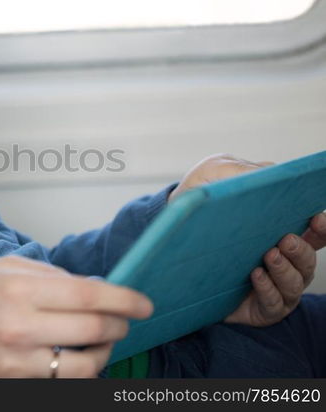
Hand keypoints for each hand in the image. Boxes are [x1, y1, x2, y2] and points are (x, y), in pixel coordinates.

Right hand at [0, 255, 152, 377]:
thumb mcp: (6, 266)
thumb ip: (52, 274)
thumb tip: (95, 287)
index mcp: (20, 289)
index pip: (89, 295)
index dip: (124, 299)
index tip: (144, 304)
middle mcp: (20, 326)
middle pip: (93, 329)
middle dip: (119, 324)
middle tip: (124, 319)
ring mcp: (17, 361)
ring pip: (85, 365)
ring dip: (105, 352)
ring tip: (103, 340)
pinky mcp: (14, 383)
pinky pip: (63, 381)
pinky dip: (80, 368)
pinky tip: (78, 354)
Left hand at [166, 152, 324, 326]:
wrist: (170, 249)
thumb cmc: (199, 211)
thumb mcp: (213, 179)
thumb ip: (240, 173)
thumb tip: (268, 173)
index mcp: (281, 230)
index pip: (316, 230)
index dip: (322, 226)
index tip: (316, 218)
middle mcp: (285, 259)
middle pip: (308, 257)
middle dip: (301, 248)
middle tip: (285, 239)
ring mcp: (276, 285)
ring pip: (296, 282)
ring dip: (285, 269)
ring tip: (268, 256)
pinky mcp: (261, 307)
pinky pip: (274, 303)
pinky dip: (268, 289)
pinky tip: (255, 275)